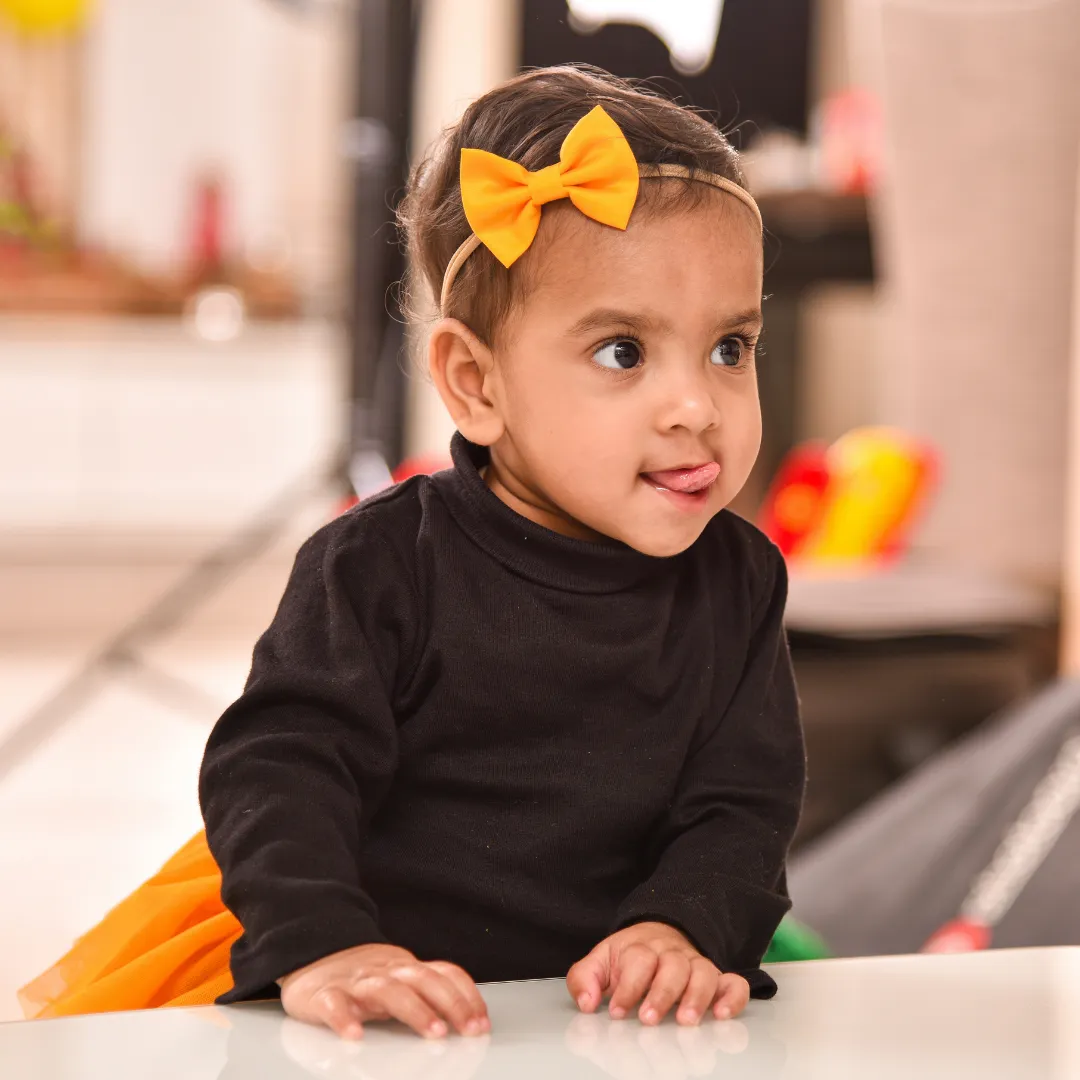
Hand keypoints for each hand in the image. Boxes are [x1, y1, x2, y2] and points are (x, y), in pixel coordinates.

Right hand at [279, 943, 489, 1040]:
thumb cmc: (365, 977)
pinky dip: (344, 1018)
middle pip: (422, 979)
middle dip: (450, 1003)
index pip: (444, 973)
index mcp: (406, 968)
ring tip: (433, 1031)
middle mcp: (385, 971)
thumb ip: (430, 993)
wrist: (314, 957)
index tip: (481, 1022)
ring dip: (414, 1010)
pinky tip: (354, 1034)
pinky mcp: (322, 995)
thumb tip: (471, 1019)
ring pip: (387, 989)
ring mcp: (355, 982)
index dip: (466, 996)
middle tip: (467, 1030)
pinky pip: (334, 1004)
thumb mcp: (401, 979)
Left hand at [566, 922, 749, 1026]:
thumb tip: (586, 1003)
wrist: (656, 934)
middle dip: (661, 994)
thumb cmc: (628, 957)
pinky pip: (733, 983)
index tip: (618, 1011)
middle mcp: (672, 954)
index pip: (638, 961)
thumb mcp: (600, 961)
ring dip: (696, 996)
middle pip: (673, 966)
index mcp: (641, 948)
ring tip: (685, 1021)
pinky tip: (721, 1015)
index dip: (628, 986)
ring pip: (704, 972)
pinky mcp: (716, 978)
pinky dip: (732, 997)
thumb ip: (586, 978)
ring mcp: (696, 965)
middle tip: (648, 1019)